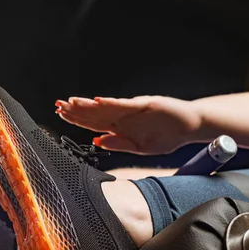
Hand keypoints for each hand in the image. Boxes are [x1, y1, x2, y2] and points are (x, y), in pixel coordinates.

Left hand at [55, 95, 201, 154]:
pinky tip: (99, 102)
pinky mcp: (147, 104)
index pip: (93, 123)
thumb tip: (96, 141)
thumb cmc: (167, 136)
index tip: (60, 115)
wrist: (190, 126)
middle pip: (95, 113)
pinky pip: (127, 105)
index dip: (76, 119)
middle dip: (76, 110)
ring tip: (71, 102)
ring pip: (106, 107)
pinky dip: (113, 104)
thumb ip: (119, 144)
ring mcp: (134, 109)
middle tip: (58, 106)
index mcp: (121, 127)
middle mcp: (124, 116)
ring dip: (89, 105)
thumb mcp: (140, 148)